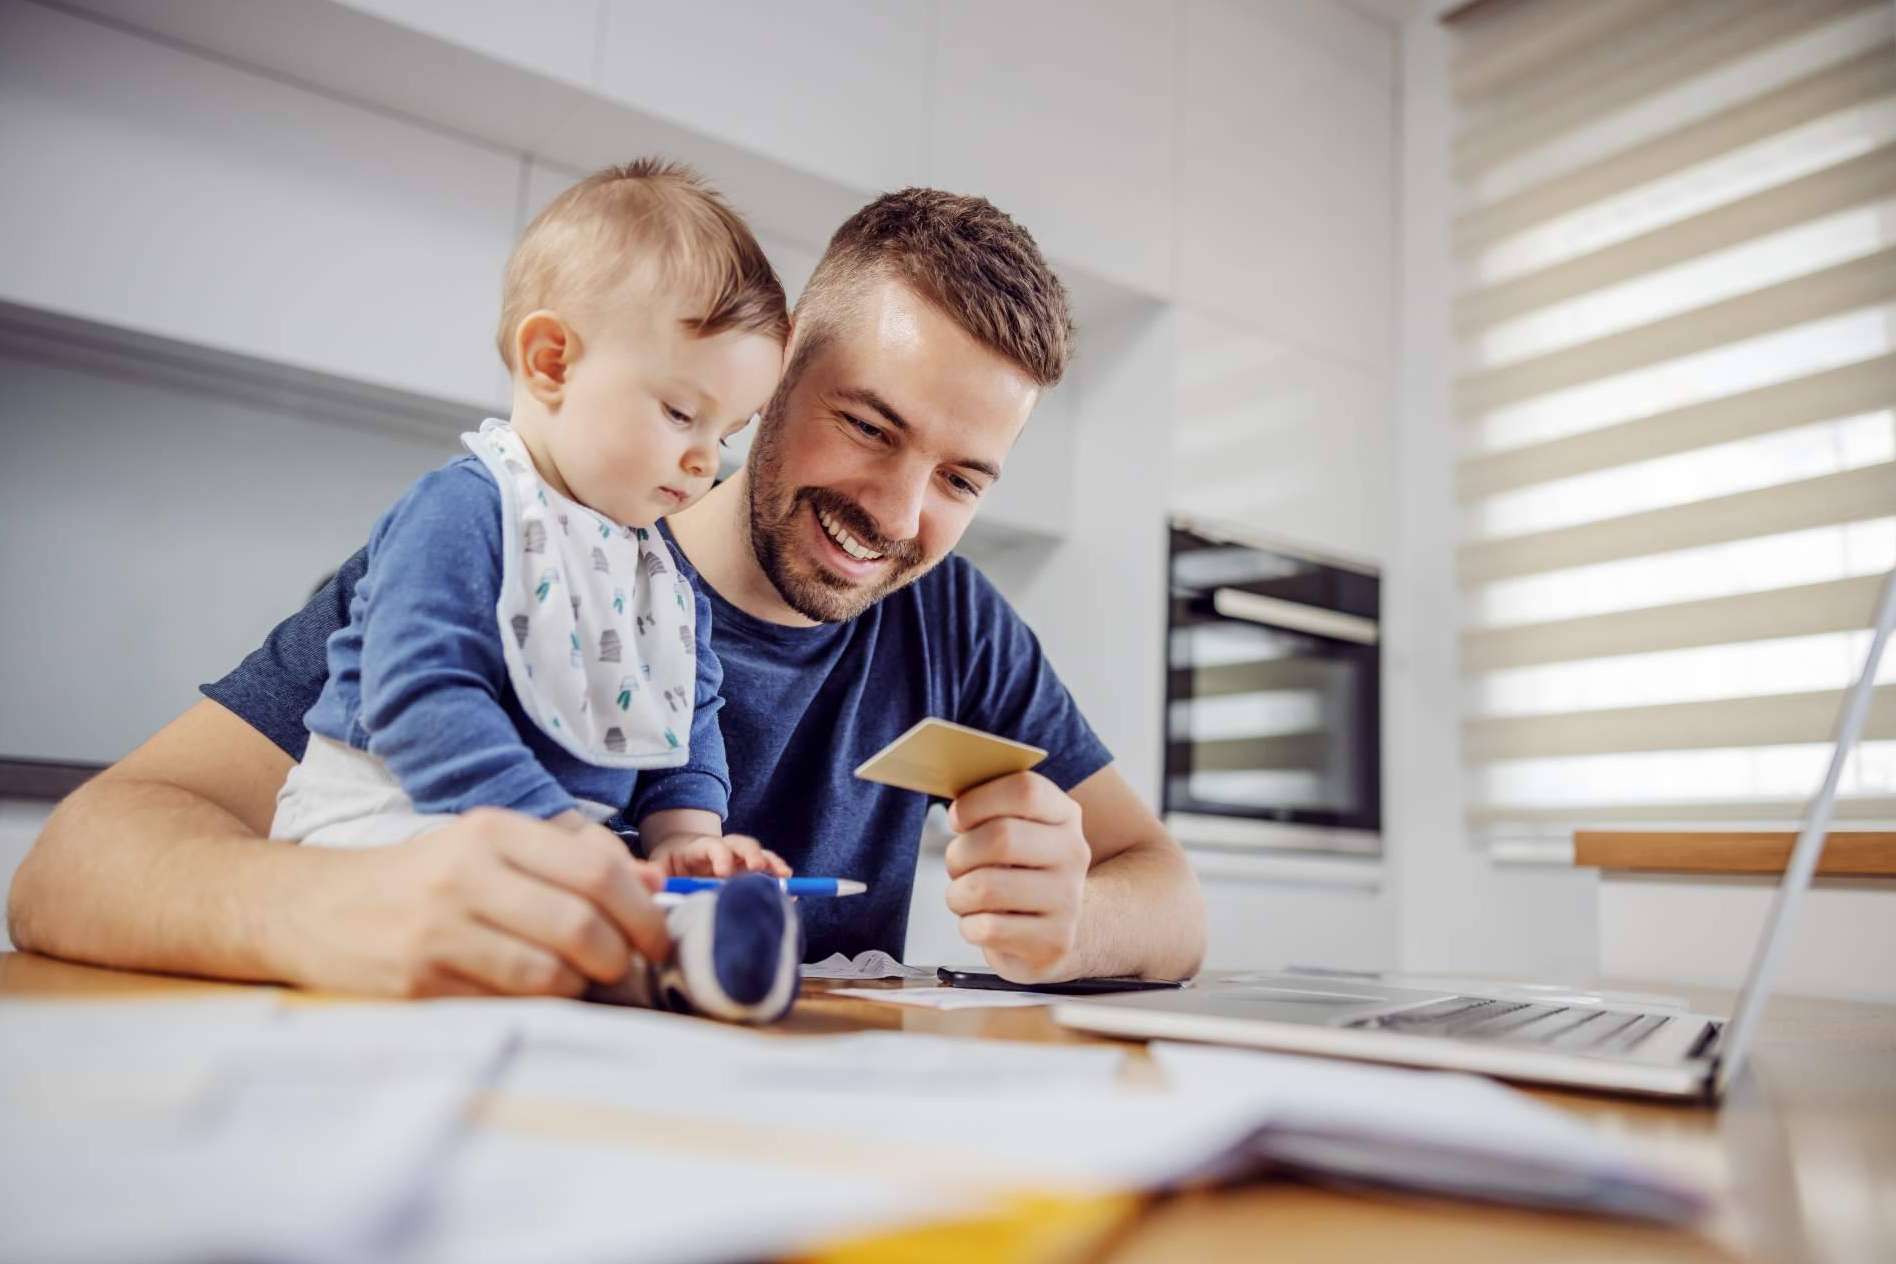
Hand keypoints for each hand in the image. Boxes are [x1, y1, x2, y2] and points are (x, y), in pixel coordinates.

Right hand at [278, 807, 670, 997]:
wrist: (314, 909)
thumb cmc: (423, 878)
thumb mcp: (489, 846)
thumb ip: (571, 858)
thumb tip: (654, 884)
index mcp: (491, 832)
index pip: (595, 871)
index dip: (642, 912)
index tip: (658, 937)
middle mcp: (465, 875)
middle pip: (581, 926)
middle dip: (621, 959)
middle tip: (628, 970)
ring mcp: (438, 933)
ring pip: (549, 975)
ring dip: (581, 990)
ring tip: (581, 985)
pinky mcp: (418, 985)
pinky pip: (507, 1007)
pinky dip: (538, 1010)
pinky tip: (535, 999)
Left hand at [645, 832, 790, 878]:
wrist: (680, 856)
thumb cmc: (668, 864)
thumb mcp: (656, 865)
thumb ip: (651, 873)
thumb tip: (648, 878)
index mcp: (700, 848)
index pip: (712, 846)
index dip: (720, 856)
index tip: (722, 872)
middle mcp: (724, 850)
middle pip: (742, 845)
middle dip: (751, 855)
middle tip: (757, 869)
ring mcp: (739, 860)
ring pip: (759, 855)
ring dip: (771, 864)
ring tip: (783, 876)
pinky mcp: (749, 873)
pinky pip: (768, 873)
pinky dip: (778, 881)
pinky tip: (791, 894)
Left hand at [944, 771, 1089, 983]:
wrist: (1062, 929)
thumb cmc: (1022, 871)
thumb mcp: (1019, 831)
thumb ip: (990, 807)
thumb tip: (954, 802)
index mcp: (1065, 814)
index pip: (1025, 790)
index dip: (978, 801)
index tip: (957, 818)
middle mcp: (1073, 854)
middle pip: (1001, 838)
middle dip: (960, 853)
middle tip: (956, 864)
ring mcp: (1068, 900)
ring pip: (986, 887)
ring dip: (959, 894)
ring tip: (965, 896)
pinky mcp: (1055, 942)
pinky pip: (987, 928)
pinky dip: (969, 926)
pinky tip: (981, 923)